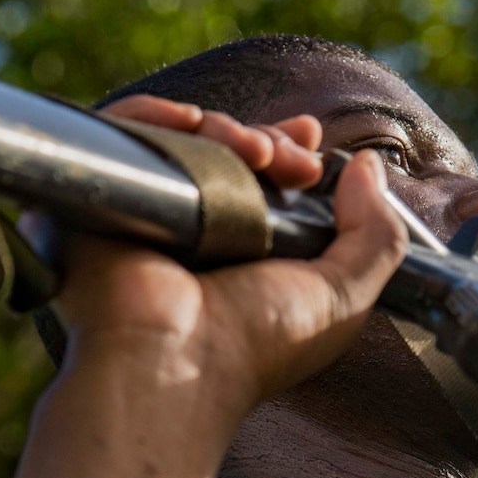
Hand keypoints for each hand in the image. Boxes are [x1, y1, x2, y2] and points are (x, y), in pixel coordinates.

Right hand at [54, 94, 406, 421]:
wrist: (170, 363)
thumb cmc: (255, 344)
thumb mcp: (343, 298)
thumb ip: (376, 235)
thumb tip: (370, 167)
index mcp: (245, 251)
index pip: (263, 178)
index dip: (288, 147)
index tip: (309, 138)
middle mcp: (195, 229)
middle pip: (227, 150)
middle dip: (268, 139)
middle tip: (286, 160)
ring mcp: (148, 212)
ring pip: (184, 138)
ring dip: (226, 129)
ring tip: (252, 154)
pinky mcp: (101, 194)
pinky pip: (121, 132)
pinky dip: (155, 115)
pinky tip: (190, 122)